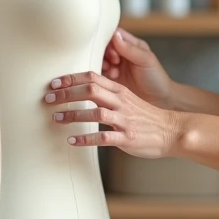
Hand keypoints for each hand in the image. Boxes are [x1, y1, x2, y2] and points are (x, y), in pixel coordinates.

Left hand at [44, 71, 180, 158]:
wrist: (172, 131)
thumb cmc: (146, 117)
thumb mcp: (127, 99)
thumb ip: (108, 95)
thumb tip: (82, 92)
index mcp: (120, 91)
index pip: (92, 78)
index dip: (71, 79)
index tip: (53, 83)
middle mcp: (121, 102)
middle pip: (90, 90)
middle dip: (66, 94)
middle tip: (47, 99)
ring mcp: (124, 120)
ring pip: (96, 112)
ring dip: (73, 115)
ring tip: (56, 118)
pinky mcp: (127, 137)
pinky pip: (104, 137)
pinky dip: (86, 139)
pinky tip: (72, 141)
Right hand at [101, 29, 173, 107]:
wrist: (159, 101)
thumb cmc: (156, 78)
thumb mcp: (146, 60)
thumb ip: (130, 49)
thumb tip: (115, 35)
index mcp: (131, 45)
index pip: (114, 34)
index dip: (109, 40)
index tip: (113, 51)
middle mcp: (121, 54)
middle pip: (104, 47)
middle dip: (105, 54)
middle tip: (114, 63)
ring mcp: (115, 67)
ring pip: (100, 60)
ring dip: (103, 65)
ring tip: (113, 73)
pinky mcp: (110, 80)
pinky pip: (99, 73)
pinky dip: (101, 75)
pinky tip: (111, 79)